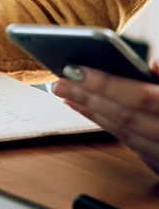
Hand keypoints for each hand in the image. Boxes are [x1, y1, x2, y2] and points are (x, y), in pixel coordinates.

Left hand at [52, 60, 158, 175]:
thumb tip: (155, 65)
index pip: (140, 97)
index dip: (105, 83)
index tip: (74, 69)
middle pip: (125, 117)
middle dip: (88, 97)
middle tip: (58, 81)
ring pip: (124, 133)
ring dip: (91, 111)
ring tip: (66, 92)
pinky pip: (129, 144)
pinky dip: (105, 125)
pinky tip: (87, 110)